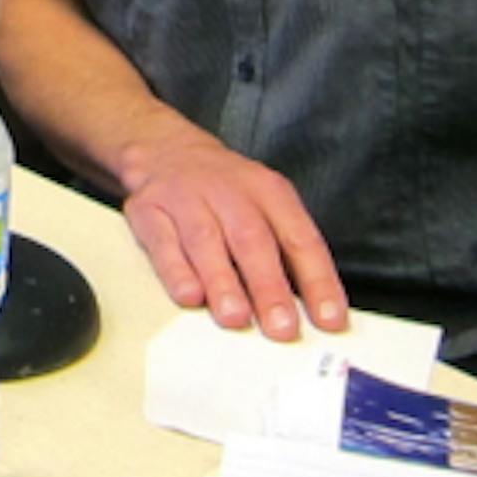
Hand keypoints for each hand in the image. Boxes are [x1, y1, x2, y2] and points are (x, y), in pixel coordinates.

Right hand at [120, 131, 346, 341]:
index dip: (317, 280)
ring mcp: (185, 198)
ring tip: (235, 317)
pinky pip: (161, 240)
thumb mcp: (265, 205)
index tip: (329, 319)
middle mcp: (228, 191)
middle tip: (281, 327)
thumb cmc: (225, 192)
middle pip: (252, 239)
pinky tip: (189, 295)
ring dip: (222, 281)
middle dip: (268, 286)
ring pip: (205, 240)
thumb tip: (311, 312)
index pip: (300, 237)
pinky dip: (175, 270)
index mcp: (268, 191)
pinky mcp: (147, 209)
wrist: (165, 149)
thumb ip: (286, 254)